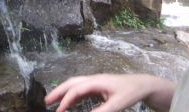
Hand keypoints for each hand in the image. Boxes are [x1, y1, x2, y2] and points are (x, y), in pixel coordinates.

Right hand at [45, 73, 174, 111]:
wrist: (142, 84)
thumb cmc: (130, 92)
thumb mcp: (117, 104)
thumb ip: (101, 111)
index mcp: (97, 81)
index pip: (76, 90)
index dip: (66, 101)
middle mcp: (93, 79)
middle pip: (71, 83)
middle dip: (58, 91)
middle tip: (46, 101)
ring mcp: (95, 82)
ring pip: (75, 85)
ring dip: (63, 92)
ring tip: (52, 102)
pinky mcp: (98, 86)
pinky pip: (81, 89)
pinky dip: (72, 96)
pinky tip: (69, 104)